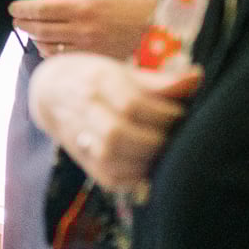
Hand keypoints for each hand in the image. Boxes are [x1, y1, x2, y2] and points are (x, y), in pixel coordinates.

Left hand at [9, 0, 157, 58]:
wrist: (160, 29)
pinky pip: (62, 59)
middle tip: (16, 19)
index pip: (40, 9)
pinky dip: (49, 52)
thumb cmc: (129, 2)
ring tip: (31, 30)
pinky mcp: (92, 62)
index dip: (22, 9)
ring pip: (47, 46)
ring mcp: (87, 49)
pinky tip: (47, 44)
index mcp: (82, 7)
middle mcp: (82, 30)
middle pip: (40, 29)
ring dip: (34, 38)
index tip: (13, 7)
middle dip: (22, 24)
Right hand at [28, 52, 201, 189]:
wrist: (50, 93)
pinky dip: (135, 176)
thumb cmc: (96, 79)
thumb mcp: (123, 71)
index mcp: (96, 80)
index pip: (131, 104)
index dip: (163, 113)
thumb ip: (160, 81)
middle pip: (118, 133)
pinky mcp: (83, 161)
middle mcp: (82, 108)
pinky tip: (148, 164)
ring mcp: (78, 135)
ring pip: (111, 156)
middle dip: (155, 139)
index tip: (180, 114)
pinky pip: (110, 177)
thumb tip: (197, 80)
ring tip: (163, 150)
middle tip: (175, 136)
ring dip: (145, 158)